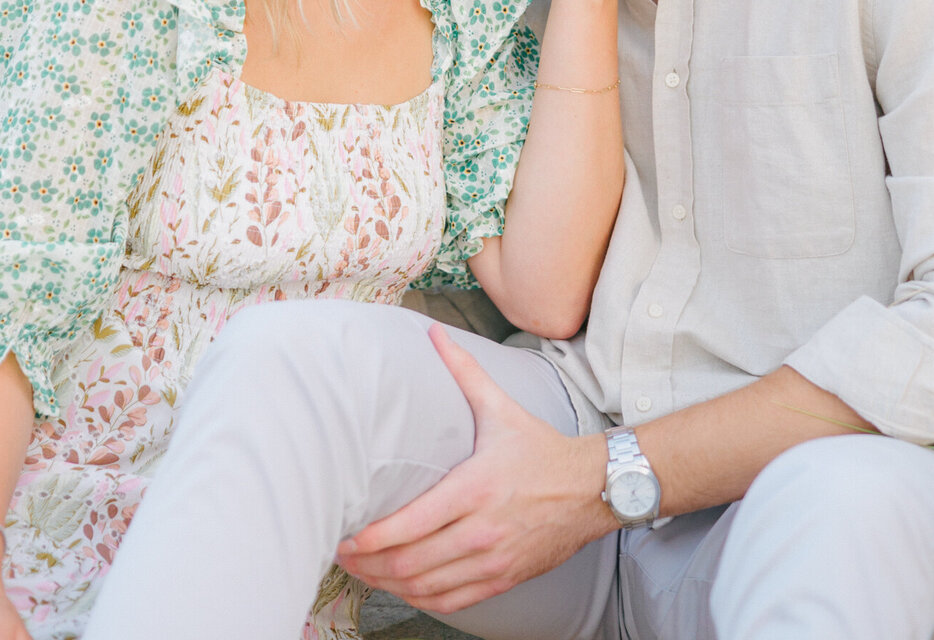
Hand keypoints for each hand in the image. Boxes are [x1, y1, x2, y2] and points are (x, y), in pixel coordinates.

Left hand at [336, 326, 611, 614]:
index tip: (346, 533)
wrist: (591, 489)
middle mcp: (482, 530)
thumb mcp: (500, 407)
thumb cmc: (540, 449)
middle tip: (342, 553)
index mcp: (475, 488)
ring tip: (362, 571)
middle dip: (369, 563)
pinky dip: (420, 598)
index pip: (412, 524)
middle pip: (412, 562)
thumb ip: (463, 371)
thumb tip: (434, 332)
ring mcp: (494, 560)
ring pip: (427, 587)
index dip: (372, 537)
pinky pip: (452, 601)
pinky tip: (400, 587)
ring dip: (388, 583)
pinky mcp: (503, 579)